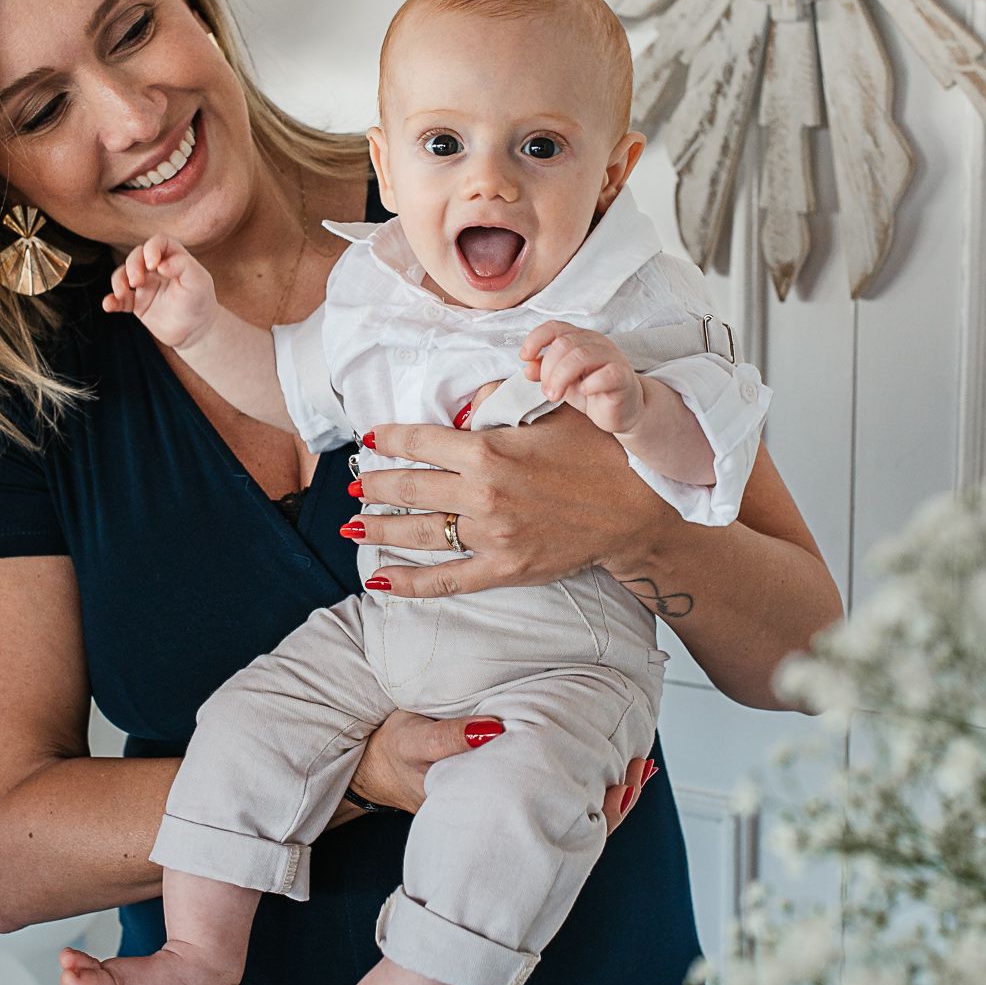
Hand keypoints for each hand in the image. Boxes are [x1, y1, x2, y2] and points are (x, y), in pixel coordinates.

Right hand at [103, 234, 216, 352]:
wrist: (197, 332)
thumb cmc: (200, 302)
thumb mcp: (199, 281)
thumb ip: (183, 266)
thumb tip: (161, 264)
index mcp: (173, 259)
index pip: (158, 243)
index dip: (152, 248)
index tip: (154, 265)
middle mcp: (156, 270)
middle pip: (136, 256)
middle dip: (132, 266)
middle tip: (137, 282)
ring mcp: (145, 286)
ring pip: (123, 275)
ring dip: (118, 281)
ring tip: (122, 293)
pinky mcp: (137, 304)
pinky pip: (119, 300)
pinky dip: (111, 301)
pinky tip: (108, 305)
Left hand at [345, 408, 674, 598]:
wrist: (633, 512)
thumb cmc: (596, 456)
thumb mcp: (554, 412)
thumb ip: (502, 402)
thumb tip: (462, 404)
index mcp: (489, 451)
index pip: (421, 442)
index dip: (389, 439)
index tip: (370, 438)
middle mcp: (482, 494)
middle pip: (410, 487)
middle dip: (374, 484)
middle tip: (352, 484)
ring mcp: (490, 536)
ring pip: (419, 532)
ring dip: (379, 528)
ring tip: (352, 524)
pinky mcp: (502, 569)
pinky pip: (446, 579)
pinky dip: (409, 583)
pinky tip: (380, 581)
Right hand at [345, 711, 658, 837]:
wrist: (372, 771)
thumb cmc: (393, 754)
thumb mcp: (410, 739)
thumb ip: (448, 737)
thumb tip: (495, 730)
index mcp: (482, 811)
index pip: (548, 819)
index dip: (590, 808)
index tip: (618, 783)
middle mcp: (499, 819)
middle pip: (567, 824)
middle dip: (608, 804)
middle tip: (638, 775)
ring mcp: (504, 813)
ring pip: (566, 816)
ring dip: (602, 796)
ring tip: (637, 771)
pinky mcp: (504, 800)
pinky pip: (553, 802)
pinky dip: (585, 787)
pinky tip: (609, 770)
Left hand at [520, 319, 644, 438]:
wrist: (621, 410)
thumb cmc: (592, 391)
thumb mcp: (562, 381)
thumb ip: (545, 372)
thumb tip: (527, 367)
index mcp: (579, 339)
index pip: (555, 327)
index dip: (536, 339)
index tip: (525, 357)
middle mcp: (596, 343)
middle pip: (564, 343)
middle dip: (548, 369)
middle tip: (547, 391)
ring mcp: (612, 357)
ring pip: (581, 356)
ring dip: (561, 377)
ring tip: (555, 396)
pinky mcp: (623, 376)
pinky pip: (607, 373)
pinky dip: (591, 383)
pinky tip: (584, 392)